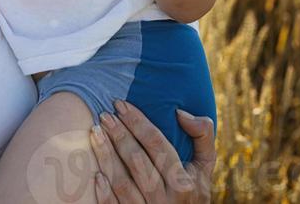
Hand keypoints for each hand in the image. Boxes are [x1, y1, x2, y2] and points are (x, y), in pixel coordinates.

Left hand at [91, 101, 215, 201]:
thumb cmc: (192, 191)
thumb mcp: (204, 167)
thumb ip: (202, 136)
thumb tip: (180, 112)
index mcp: (183, 182)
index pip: (157, 144)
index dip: (137, 122)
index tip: (121, 105)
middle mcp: (166, 200)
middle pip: (137, 161)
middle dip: (119, 134)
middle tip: (105, 114)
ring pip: (122, 183)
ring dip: (106, 155)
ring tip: (95, 132)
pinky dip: (104, 192)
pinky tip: (96, 172)